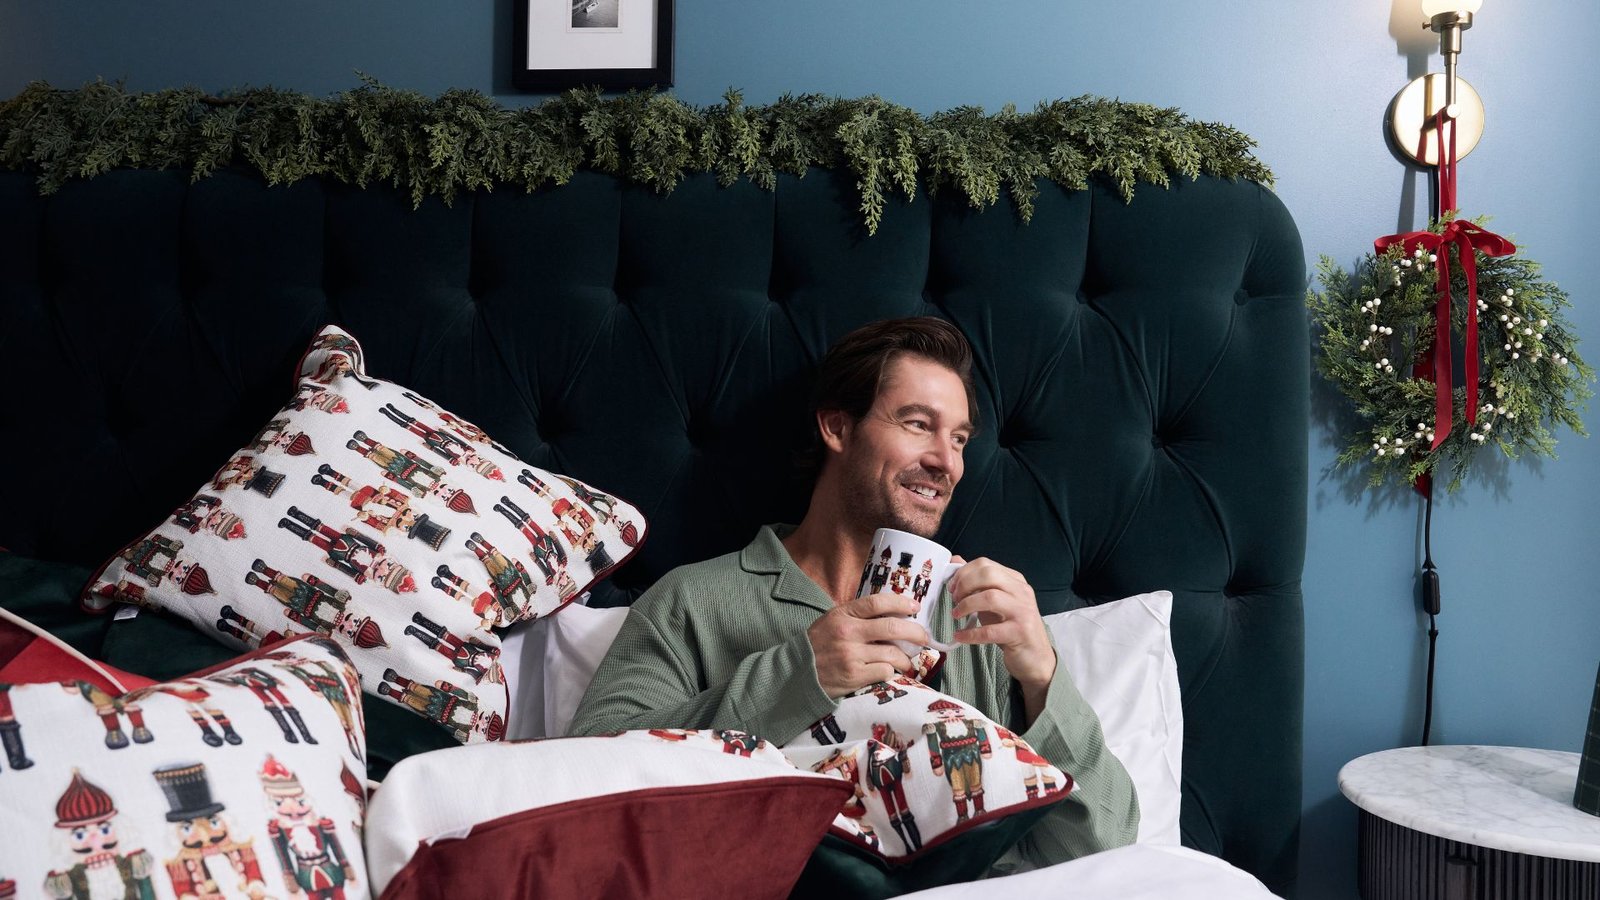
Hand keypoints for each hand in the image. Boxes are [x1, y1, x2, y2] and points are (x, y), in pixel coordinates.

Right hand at [808, 593, 929, 698]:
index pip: (877, 602)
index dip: (900, 603)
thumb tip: (891, 613)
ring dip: (905, 658)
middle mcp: (848, 633)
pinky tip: (887, 671)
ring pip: (893, 654)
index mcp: (843, 615)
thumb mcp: (832, 621)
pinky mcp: (854, 676)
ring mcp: (851, 655)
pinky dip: (890, 671)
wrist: (796, 674)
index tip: (914, 607)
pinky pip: (885, 671)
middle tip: (924, 637)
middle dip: (915, 632)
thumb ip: (856, 616)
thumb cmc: (818, 646)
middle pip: (892, 628)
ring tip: (906, 660)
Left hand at [948, 557, 1055, 691]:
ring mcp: (1022, 612)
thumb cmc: (1012, 628)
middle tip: (954, 599)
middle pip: (989, 575)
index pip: (986, 564)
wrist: (1036, 658)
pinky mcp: (1020, 633)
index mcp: (1016, 581)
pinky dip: (970, 633)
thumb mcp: (994, 602)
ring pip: (990, 597)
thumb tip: (956, 561)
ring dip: (966, 605)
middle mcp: (1022, 592)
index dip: (963, 573)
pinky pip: (990, 630)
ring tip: (955, 615)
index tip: (952, 586)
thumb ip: (977, 583)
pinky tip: (960, 636)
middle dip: (964, 584)